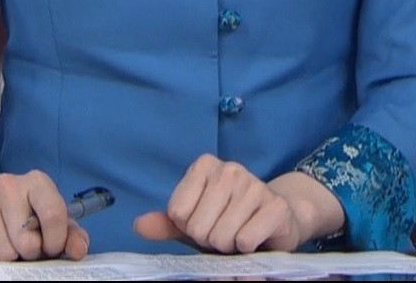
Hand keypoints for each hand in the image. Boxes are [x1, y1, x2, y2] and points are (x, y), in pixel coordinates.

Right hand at [0, 169, 90, 260]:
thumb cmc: (24, 214)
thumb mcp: (52, 220)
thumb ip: (71, 235)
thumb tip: (78, 251)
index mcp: (36, 182)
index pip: (53, 215)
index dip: (55, 242)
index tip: (50, 248)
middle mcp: (7, 183)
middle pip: (25, 241)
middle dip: (28, 252)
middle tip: (24, 245)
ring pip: (2, 252)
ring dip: (7, 256)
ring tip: (7, 243)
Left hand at [133, 155, 343, 253]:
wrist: (277, 220)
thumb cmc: (230, 220)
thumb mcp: (195, 222)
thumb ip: (167, 224)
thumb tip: (138, 225)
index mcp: (205, 166)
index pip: (177, 212)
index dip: (189, 227)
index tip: (206, 221)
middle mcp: (230, 168)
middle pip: (198, 227)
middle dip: (209, 239)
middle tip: (225, 231)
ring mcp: (255, 184)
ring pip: (221, 237)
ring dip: (229, 246)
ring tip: (240, 234)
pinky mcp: (276, 206)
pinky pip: (245, 241)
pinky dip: (247, 249)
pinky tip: (256, 237)